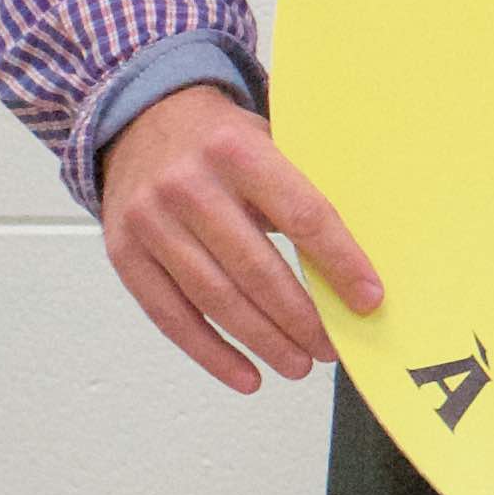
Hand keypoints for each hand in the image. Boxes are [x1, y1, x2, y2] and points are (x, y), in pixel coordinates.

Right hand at [96, 86, 381, 388]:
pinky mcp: (124, 253)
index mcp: (239, 151)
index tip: (369, 300)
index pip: (302, 216)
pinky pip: (170, 315)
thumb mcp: (272, 139)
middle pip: (255, 268)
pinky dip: (210, 352)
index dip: (339, 263)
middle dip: (300, 318)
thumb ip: (307, 185)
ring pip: (214, 298)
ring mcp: (149, 222)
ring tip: (299, 364)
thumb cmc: (224, 139)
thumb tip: (366, 251)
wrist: (141, 120)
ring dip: (262, 341)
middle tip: (332, 347)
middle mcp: (188, 186)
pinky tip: (245, 374)